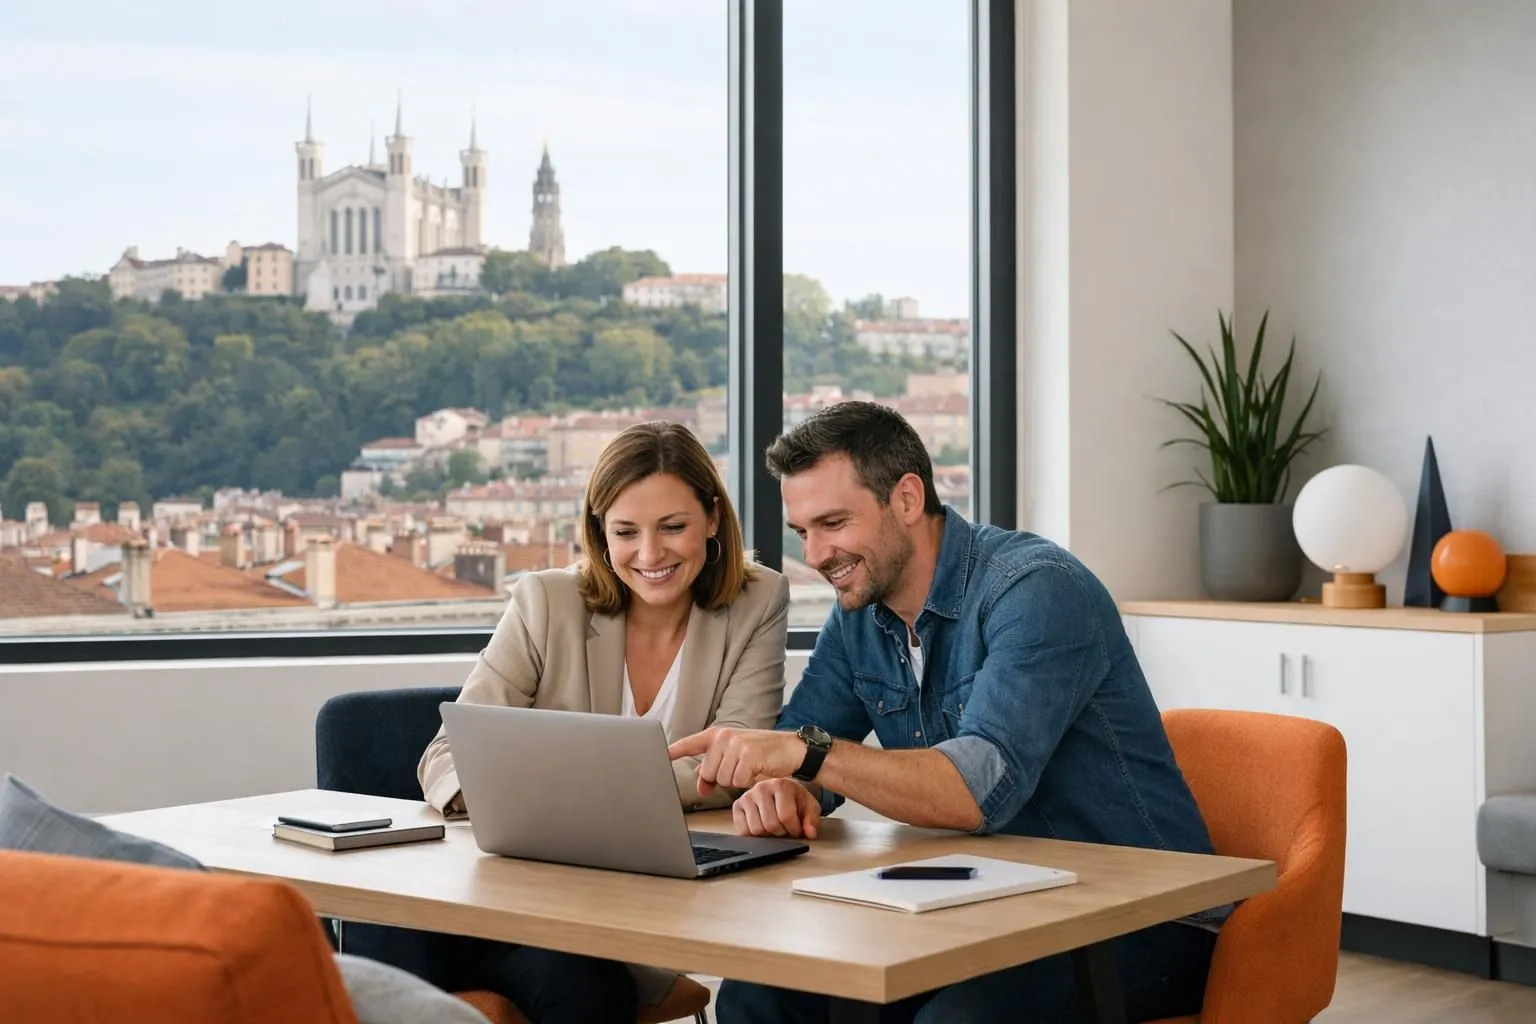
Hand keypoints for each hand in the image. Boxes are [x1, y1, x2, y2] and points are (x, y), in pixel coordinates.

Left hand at [667, 727, 806, 795]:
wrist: (791, 750)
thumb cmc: (762, 755)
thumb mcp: (736, 758)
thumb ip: (715, 768)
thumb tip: (701, 784)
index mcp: (718, 735)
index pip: (691, 743)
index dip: (674, 750)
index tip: (660, 755)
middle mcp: (724, 737)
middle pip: (708, 772)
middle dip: (721, 778)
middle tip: (740, 769)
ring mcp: (735, 744)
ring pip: (722, 779)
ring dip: (736, 780)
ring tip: (750, 768)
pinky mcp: (747, 754)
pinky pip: (737, 781)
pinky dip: (747, 781)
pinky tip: (757, 770)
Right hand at [733, 779, 820, 838]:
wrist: (781, 790)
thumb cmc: (794, 799)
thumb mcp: (809, 806)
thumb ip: (812, 819)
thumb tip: (810, 833)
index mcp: (781, 785)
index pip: (786, 816)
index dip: (794, 829)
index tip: (797, 830)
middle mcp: (761, 788)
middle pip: (770, 824)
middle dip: (781, 832)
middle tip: (785, 828)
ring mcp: (747, 796)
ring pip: (756, 829)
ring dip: (767, 835)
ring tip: (774, 827)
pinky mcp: (737, 805)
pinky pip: (743, 830)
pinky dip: (753, 835)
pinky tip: (762, 826)